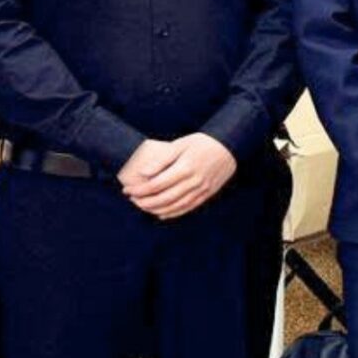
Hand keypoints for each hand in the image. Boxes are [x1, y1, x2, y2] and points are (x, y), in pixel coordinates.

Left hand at [119, 133, 236, 219]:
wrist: (229, 147)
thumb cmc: (202, 143)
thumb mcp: (180, 145)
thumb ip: (161, 159)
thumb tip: (143, 173)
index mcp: (185, 168)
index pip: (156, 184)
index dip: (139, 190)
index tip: (127, 190)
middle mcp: (193, 182)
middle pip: (163, 198)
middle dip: (144, 202)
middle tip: (132, 199)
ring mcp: (201, 190)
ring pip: (174, 206)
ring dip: (156, 209)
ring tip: (143, 207)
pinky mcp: (206, 194)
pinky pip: (187, 208)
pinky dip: (173, 213)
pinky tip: (161, 214)